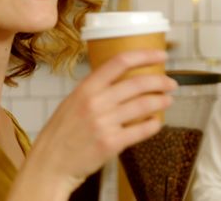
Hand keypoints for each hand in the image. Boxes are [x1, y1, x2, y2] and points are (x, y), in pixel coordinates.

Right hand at [10, 49, 176, 199]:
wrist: (50, 164)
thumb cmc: (60, 134)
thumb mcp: (72, 102)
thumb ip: (94, 91)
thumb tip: (121, 80)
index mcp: (85, 88)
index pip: (119, 62)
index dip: (144, 56)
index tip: (160, 55)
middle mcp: (95, 102)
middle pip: (137, 83)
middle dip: (160, 81)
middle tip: (171, 82)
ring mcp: (103, 123)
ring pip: (143, 105)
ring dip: (161, 101)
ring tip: (167, 100)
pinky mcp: (111, 143)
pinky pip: (141, 130)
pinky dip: (153, 124)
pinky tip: (156, 122)